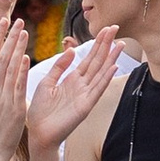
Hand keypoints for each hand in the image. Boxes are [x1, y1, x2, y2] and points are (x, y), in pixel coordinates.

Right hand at [0, 16, 33, 160]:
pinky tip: (24, 57)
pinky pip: (17, 86)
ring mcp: (2, 97)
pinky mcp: (13, 107)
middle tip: (16, 20)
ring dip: (16, 48)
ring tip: (23, 31)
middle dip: (8, 37)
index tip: (2, 22)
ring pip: (9, 68)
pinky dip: (20, 71)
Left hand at [25, 30, 120, 152]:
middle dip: (106, 45)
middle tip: (116, 28)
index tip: (106, 29)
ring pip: (101, 73)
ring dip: (111, 58)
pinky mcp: (85, 106)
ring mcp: (85, 95)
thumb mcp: (47, 82)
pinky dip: (105, 78)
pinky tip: (113, 66)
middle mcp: (82, 86)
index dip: (97, 44)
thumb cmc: (40, 111)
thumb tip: (72, 50)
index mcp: (72, 80)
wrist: (38, 132)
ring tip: (120, 44)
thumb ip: (59, 67)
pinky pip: (97, 89)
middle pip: (97, 62)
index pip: (89, 59)